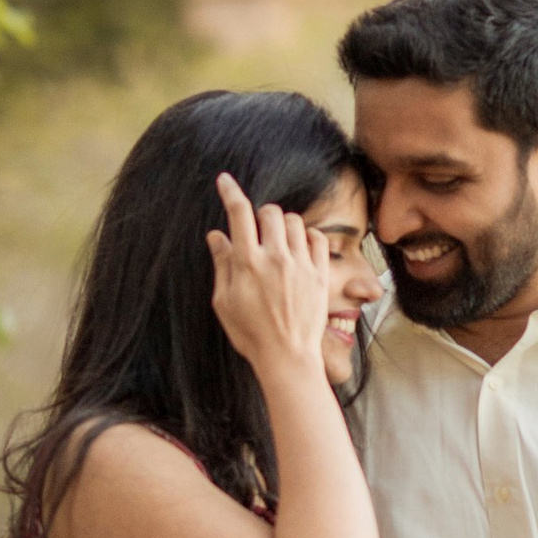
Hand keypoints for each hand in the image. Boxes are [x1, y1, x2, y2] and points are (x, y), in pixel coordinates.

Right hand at [207, 176, 331, 379]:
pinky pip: (318, 237)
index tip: (225, 181)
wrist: (287, 357)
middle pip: (270, 211)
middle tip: (258, 233)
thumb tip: (217, 235)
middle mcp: (275, 257)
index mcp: (248, 263)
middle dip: (261, 216)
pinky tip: (299, 249)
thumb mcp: (224, 301)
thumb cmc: (250, 333)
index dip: (231, 192)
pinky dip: (308, 236)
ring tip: (279, 244)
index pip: (239, 213)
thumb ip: (222, 264)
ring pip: (294, 221)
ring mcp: (301, 264)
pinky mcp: (320, 273)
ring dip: (283, 225)